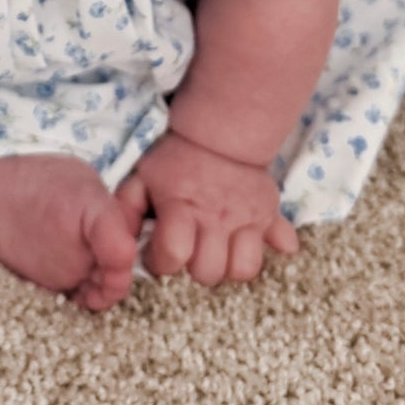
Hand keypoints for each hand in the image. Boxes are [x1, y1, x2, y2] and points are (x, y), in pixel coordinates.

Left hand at [115, 128, 298, 286]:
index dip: (161, 262)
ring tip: (216, 252)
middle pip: (208, 272)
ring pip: (244, 269)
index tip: (159, 251)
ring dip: (228, 267)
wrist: (221, 132)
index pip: (173, 257)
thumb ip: (124, 211)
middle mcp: (216, 217)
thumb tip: (121, 246)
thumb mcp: (142, 179)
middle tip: (190, 251)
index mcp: (181, 207)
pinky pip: (283, 244)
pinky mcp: (270, 215)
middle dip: (193, 269)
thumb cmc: (175, 161)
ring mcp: (247, 218)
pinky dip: (274, 251)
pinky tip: (252, 243)